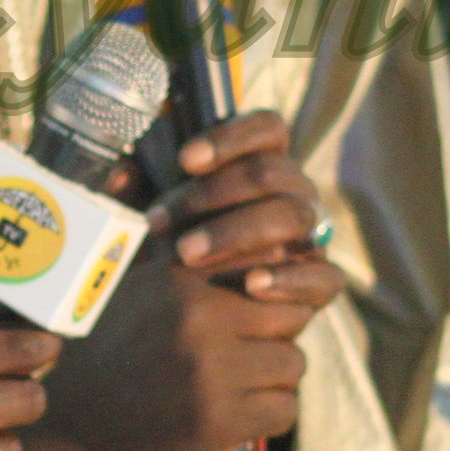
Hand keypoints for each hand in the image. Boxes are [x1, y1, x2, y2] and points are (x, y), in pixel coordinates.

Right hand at [5, 112, 338, 450]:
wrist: (67, 433)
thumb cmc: (99, 355)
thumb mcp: (118, 284)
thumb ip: (152, 241)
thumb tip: (129, 168)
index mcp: (179, 277)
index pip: (266, 258)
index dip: (267, 284)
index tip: (255, 303)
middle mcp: (199, 315)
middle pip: (290, 311)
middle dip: (273, 334)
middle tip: (242, 353)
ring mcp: (212, 369)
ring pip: (291, 363)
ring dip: (269, 379)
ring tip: (231, 387)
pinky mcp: (220, 420)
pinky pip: (284, 410)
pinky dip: (264, 418)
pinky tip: (229, 419)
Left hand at [153, 110, 345, 303]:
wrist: (190, 321)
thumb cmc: (173, 253)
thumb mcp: (152, 218)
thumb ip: (138, 192)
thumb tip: (123, 175)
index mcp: (262, 165)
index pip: (269, 129)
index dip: (232, 136)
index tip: (184, 160)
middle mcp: (293, 194)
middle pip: (274, 172)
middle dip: (213, 192)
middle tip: (159, 222)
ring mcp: (311, 237)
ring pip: (293, 216)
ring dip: (236, 231)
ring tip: (185, 254)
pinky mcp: (319, 283)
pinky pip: (326, 277)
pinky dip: (290, 278)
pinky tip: (252, 285)